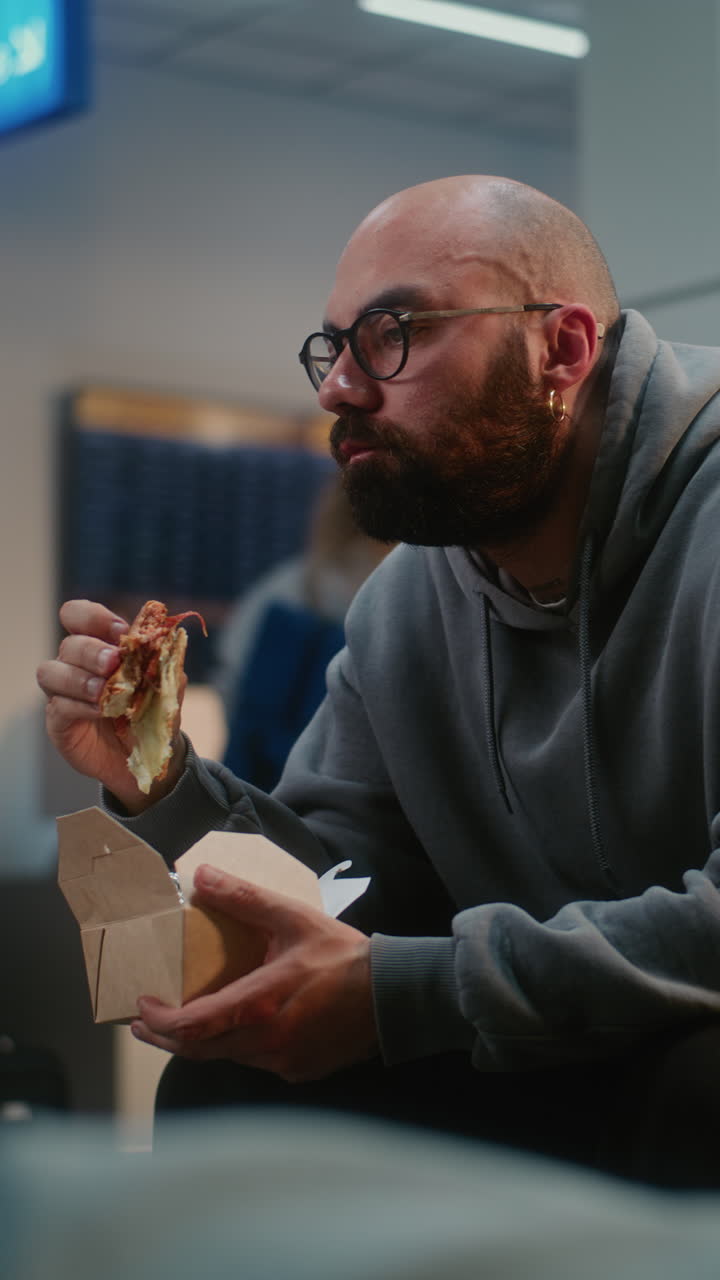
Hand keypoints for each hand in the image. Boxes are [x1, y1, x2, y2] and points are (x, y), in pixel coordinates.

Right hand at [36, 599, 185, 813]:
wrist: (148, 753)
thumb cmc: (151, 711)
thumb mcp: (166, 686)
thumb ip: (165, 664)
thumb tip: (167, 641)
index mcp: (99, 645)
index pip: (78, 615)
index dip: (94, 617)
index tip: (120, 631)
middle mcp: (76, 664)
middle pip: (69, 644)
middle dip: (91, 650)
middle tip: (113, 662)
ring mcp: (63, 692)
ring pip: (51, 672)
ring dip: (79, 678)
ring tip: (103, 691)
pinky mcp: (59, 720)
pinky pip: (58, 706)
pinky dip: (79, 706)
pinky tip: (101, 711)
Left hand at [131, 864, 378, 1081]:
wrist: (395, 995)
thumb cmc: (345, 956)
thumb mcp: (292, 918)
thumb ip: (243, 898)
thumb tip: (202, 877)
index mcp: (260, 1005)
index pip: (192, 1026)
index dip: (160, 1020)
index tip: (142, 1005)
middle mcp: (267, 1042)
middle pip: (199, 1050)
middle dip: (166, 1036)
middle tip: (144, 1021)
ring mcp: (283, 1062)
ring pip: (227, 1057)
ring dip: (201, 1042)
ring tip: (185, 1021)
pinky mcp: (299, 1071)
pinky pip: (255, 1062)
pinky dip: (237, 1046)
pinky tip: (237, 1028)